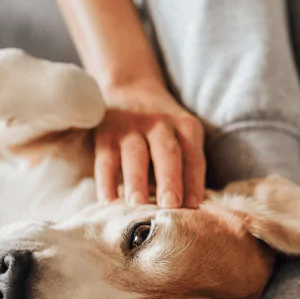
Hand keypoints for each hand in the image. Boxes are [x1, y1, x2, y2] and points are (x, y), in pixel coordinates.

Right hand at [94, 82, 205, 207]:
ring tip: (137, 204)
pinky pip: (105, 159)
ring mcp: (131, 127)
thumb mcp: (181, 136)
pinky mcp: (105, 133)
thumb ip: (186, 166)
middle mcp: (160, 124)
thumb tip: (189, 208)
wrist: (130, 89)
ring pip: (135, 155)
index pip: (193, 157)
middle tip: (170, 205)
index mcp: (186, 127)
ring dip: (136, 180)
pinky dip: (106, 180)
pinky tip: (108, 200)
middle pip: (167, 152)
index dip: (194, 182)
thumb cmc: (162, 130)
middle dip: (169, 179)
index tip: (193, 207)